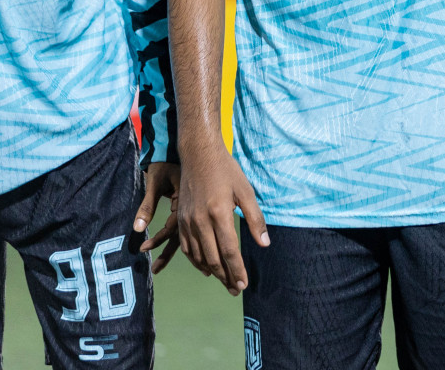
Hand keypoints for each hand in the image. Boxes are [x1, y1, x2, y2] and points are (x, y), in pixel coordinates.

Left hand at [134, 162, 181, 272]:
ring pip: (185, 234)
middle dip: (168, 253)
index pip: (174, 225)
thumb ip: (147, 206)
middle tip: (154, 270)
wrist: (184, 151)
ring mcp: (192, 210)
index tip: (144, 249)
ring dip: (172, 250)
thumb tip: (137, 228)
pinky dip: (181, 241)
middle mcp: (191, 208)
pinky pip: (186, 229)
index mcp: (186, 201)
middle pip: (182, 235)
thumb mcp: (155, 182)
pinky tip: (177, 251)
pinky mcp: (190, 209)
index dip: (159, 238)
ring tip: (159, 266)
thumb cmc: (166, 164)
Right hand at [177, 143, 268, 295]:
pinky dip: (196, 261)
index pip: (229, 251)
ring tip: (224, 282)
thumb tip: (264, 244)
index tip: (244, 285)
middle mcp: (200, 221)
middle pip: (213, 259)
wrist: (198, 154)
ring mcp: (187, 222)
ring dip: (211, 272)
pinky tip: (205, 267)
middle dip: (225, 277)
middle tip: (235, 290)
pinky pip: (187, 248)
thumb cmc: (226, 171)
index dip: (237, 270)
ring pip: (198, 256)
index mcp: (219, 214)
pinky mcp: (180, 220)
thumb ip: (255, 219)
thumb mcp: (246, 191)